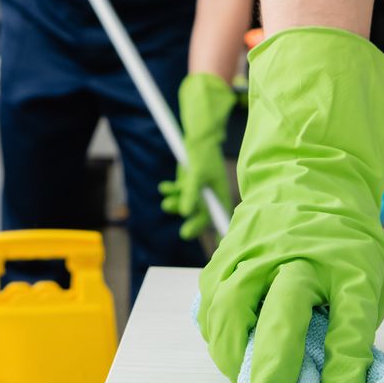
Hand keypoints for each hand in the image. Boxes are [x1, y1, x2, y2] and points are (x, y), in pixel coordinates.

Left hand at [158, 72, 237, 239]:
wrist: (196, 137)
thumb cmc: (203, 154)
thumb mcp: (197, 174)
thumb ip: (191, 193)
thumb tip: (185, 213)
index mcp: (219, 195)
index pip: (218, 217)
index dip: (217, 231)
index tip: (217, 246)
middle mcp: (208, 196)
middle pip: (201, 216)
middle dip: (192, 224)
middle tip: (185, 233)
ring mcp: (196, 191)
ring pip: (185, 205)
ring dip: (175, 204)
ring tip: (166, 201)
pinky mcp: (185, 184)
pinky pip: (177, 194)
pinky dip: (170, 191)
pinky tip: (164, 187)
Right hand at [198, 28, 383, 382]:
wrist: (307, 178)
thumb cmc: (341, 237)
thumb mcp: (368, 276)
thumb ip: (353, 328)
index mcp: (345, 259)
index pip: (352, 315)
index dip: (348, 364)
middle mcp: (295, 254)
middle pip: (280, 311)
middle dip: (275, 364)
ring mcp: (252, 253)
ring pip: (231, 310)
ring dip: (235, 356)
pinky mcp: (221, 259)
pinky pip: (210, 308)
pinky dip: (218, 338)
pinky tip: (232, 355)